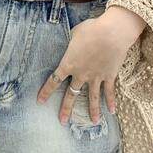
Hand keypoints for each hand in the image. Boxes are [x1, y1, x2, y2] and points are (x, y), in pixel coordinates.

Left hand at [36, 6, 145, 124]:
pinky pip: (109, 91)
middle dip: (66, 108)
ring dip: (93, 110)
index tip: (40, 101)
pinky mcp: (109, 75)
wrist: (111, 33)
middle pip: (72, 94)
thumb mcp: (75, 33)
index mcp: (69, 63)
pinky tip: (112, 111)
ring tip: (93, 122)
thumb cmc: (91, 30)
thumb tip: (71, 42)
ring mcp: (96, 77)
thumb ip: (71, 41)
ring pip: (93, 97)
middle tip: (62, 121)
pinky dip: (111, 101)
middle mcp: (81, 74)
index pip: (54, 80)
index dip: (46, 91)